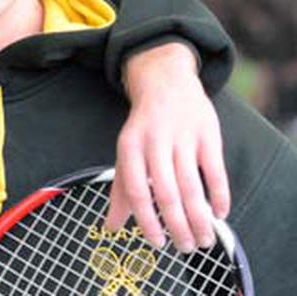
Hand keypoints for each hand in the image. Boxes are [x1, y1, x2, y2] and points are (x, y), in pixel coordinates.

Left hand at [106, 42, 229, 252]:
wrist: (165, 81)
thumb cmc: (144, 126)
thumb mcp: (126, 152)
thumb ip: (121, 190)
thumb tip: (110, 227)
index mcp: (130, 147)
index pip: (137, 191)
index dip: (147, 221)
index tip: (157, 244)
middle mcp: (155, 142)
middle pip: (167, 193)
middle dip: (177, 226)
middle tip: (186, 248)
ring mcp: (182, 137)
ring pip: (192, 186)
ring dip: (199, 217)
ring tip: (204, 238)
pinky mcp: (208, 133)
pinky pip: (215, 170)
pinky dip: (219, 195)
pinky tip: (220, 213)